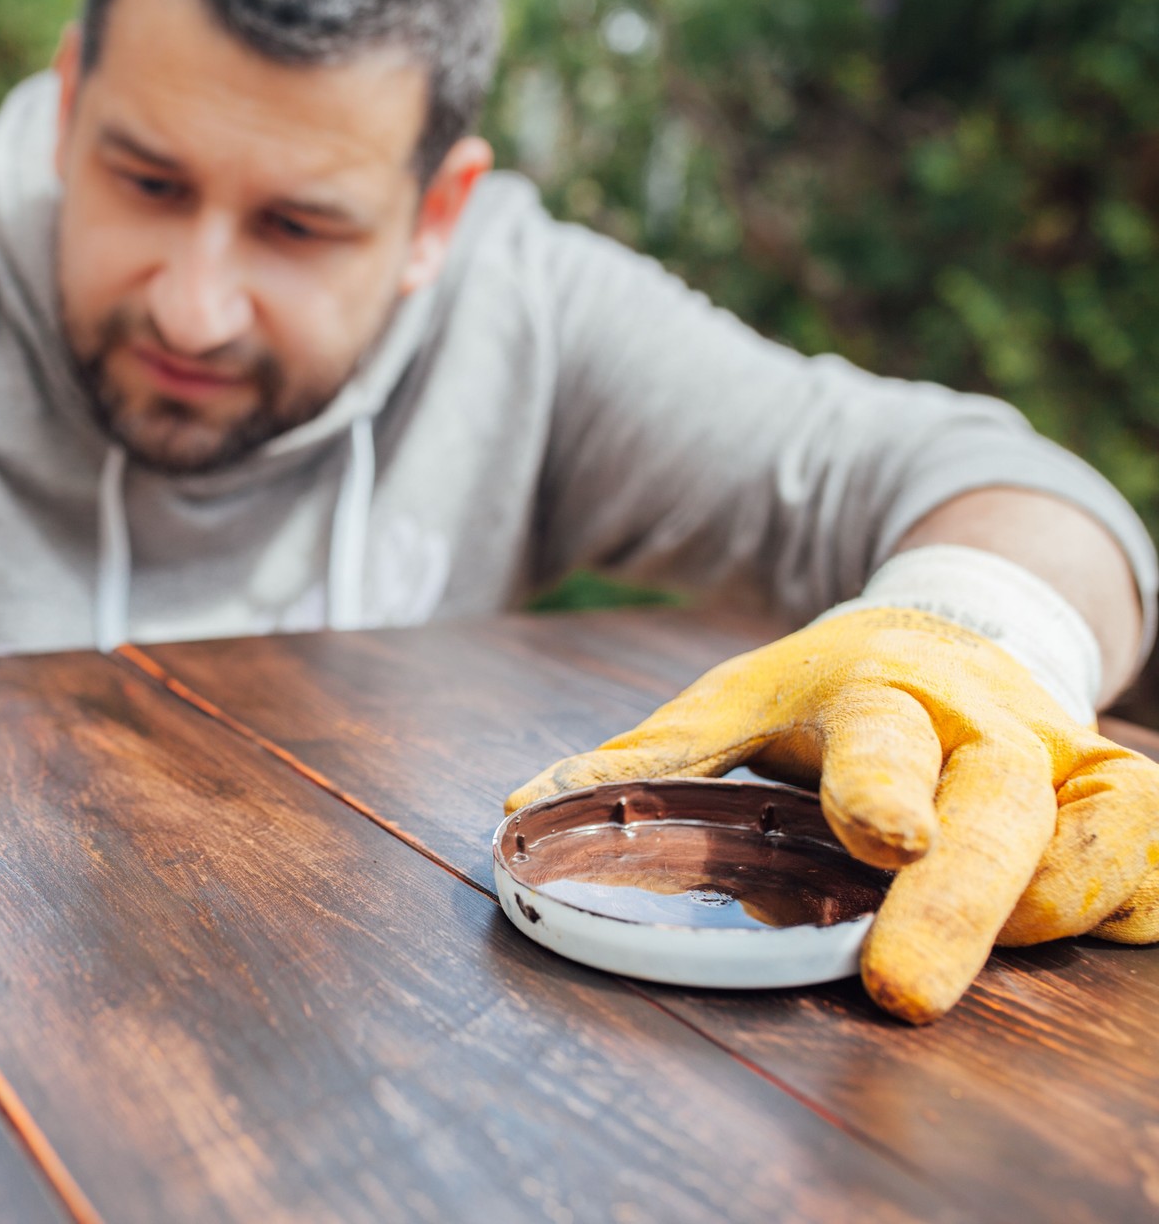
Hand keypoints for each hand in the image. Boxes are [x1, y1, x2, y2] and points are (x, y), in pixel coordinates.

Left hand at [505, 607, 1158, 1022]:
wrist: (963, 628)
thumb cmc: (835, 688)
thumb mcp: (741, 700)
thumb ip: (653, 755)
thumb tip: (523, 807)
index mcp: (878, 690)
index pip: (879, 736)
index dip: (880, 786)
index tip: (880, 838)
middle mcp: (983, 726)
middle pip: (990, 811)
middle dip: (957, 902)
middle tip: (904, 991)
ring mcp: (1065, 764)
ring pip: (1092, 839)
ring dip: (1052, 905)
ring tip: (1006, 953)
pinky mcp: (1125, 798)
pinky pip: (1157, 855)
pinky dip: (1136, 898)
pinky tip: (1096, 929)